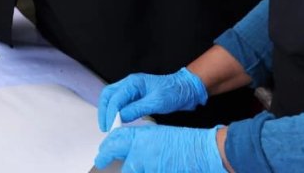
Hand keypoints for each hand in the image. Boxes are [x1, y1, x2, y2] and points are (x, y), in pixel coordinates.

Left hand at [94, 125, 225, 172]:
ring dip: (131, 168)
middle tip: (100, 161)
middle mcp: (139, 147)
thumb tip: (131, 150)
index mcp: (141, 134)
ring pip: (128, 169)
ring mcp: (146, 163)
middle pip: (111, 151)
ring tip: (135, 166)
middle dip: (104, 156)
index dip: (106, 144)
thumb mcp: (159, 136)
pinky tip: (153, 168)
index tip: (102, 149)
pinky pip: (142, 172)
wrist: (203, 150)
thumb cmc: (187, 143)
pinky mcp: (154, 171)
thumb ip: (143, 142)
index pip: (115, 137)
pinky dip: (144, 170)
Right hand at [98, 67, 208, 131]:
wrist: (187, 89)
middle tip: (105, 127)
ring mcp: (131, 88)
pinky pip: (119, 101)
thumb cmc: (174, 93)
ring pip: (111, 97)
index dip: (110, 113)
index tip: (111, 127)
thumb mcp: (156, 102)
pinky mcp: (135, 95)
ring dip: (107, 110)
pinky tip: (116, 119)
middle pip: (108, 95)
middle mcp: (129, 83)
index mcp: (133, 82)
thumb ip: (136, 109)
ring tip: (108, 124)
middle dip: (104, 111)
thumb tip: (120, 117)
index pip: (115, 98)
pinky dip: (114, 110)